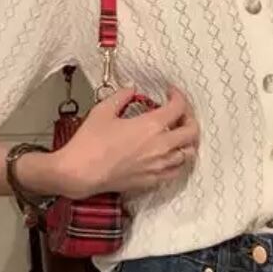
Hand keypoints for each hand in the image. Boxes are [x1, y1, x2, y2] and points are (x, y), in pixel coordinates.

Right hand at [53, 86, 199, 198]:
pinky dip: (178, 161)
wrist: (80, 173)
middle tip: (180, 112)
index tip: (171, 92)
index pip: (179, 107)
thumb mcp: (103, 110)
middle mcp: (160, 146)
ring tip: (177, 134)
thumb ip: (121, 96)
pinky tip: (169, 155)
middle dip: (190, 118)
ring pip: (188, 154)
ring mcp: (158, 166)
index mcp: (150, 126)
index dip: (179, 96)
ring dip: (187, 141)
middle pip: (192, 132)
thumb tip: (131, 90)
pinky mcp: (152, 181)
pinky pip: (176, 171)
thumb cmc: (89, 143)